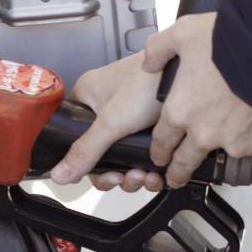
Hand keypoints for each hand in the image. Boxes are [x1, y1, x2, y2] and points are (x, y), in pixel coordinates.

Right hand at [49, 52, 165, 191]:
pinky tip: (157, 173)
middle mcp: (106, 108)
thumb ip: (86, 150)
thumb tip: (60, 174)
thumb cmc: (150, 81)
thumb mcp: (112, 121)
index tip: (106, 176)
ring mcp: (129, 117)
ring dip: (134, 174)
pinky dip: (149, 168)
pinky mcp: (151, 124)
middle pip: (102, 154)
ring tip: (145, 175)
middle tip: (128, 178)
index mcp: (87, 98)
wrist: (191, 74)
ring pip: (124, 157)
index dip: (89, 165)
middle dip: (116, 173)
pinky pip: (143, 154)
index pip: (75, 140)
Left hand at [142, 13, 251, 188]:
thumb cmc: (232, 41)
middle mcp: (204, 133)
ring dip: (227, 144)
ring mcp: (235, 143)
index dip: (159, 151)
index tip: (160, 156)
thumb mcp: (184, 33)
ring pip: (226, 152)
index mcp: (181, 110)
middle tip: (178, 177)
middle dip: (178, 172)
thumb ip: (160, 49)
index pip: (162, 141)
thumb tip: (149, 63)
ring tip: (237, 128)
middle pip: (185, 162)